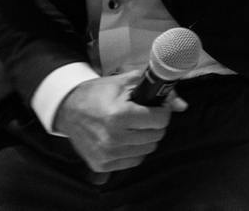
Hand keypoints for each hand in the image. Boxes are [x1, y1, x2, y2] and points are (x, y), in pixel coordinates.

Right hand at [54, 71, 187, 172]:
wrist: (67, 110)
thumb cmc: (97, 94)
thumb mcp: (125, 82)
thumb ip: (156, 91)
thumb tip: (181, 105)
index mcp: (118, 115)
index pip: (160, 120)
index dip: (162, 111)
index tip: (156, 107)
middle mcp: (113, 138)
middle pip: (156, 136)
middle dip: (155, 124)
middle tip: (145, 116)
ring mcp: (107, 154)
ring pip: (147, 150)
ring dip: (147, 138)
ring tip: (135, 126)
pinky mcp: (102, 165)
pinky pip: (134, 161)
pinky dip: (135, 150)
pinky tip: (127, 138)